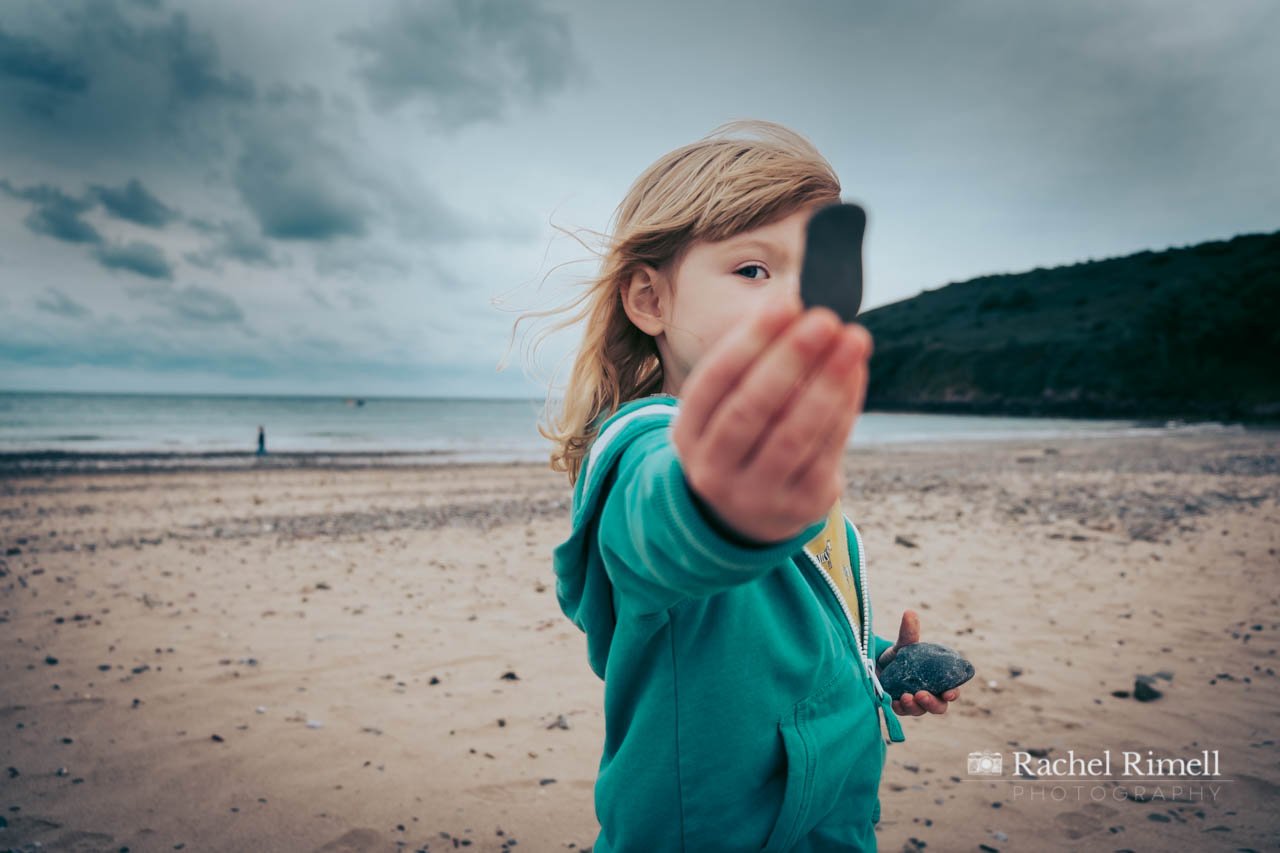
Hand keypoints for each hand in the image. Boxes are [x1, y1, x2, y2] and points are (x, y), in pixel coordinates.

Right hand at [671, 293, 872, 542]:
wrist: (746, 516)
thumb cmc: (741, 437)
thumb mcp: (725, 406)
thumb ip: (752, 363)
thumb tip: (792, 306)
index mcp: (687, 436)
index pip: (714, 383)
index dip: (750, 342)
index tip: (785, 303)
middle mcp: (713, 470)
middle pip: (750, 410)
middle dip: (790, 360)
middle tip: (825, 319)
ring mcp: (756, 495)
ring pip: (793, 435)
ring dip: (827, 383)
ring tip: (853, 340)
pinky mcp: (799, 508)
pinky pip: (826, 452)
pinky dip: (844, 408)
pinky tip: (855, 372)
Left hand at [876, 609, 959, 715]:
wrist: (877, 664)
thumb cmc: (899, 656)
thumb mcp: (903, 645)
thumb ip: (908, 633)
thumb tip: (910, 612)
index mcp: (938, 680)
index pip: (952, 690)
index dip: (953, 693)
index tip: (948, 692)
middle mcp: (930, 694)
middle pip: (939, 707)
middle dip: (932, 704)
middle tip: (920, 694)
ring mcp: (915, 703)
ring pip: (920, 711)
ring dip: (914, 706)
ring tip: (904, 696)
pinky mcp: (899, 707)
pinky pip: (902, 712)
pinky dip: (899, 708)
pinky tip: (893, 701)